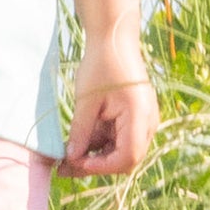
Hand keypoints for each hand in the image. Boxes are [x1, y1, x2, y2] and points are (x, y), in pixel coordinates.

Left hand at [59, 47, 157, 177]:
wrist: (113, 41)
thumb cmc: (101, 66)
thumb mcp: (86, 101)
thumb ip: (81, 132)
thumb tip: (72, 158)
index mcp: (139, 118)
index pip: (127, 158)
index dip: (101, 167)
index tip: (75, 163)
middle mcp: (146, 123)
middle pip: (124, 158)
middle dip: (94, 165)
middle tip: (63, 168)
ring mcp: (141, 122)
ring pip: (118, 150)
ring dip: (94, 156)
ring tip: (63, 158)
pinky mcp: (132, 119)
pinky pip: (116, 138)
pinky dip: (97, 144)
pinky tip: (74, 145)